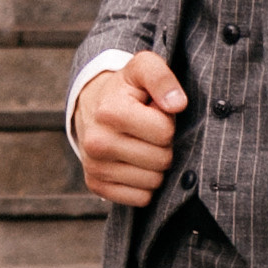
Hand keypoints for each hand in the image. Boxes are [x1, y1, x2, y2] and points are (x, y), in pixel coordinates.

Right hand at [75, 52, 186, 205]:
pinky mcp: (95, 185)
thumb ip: (162, 77)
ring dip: (155, 166)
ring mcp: (95, 166)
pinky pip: (140, 198)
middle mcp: (97, 142)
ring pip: (153, 182)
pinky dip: (144, 184)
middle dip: (163, 145)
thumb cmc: (125, 89)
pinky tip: (134, 164)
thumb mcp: (142, 68)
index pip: (165, 132)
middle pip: (162, 160)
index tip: (153, 113)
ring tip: (141, 145)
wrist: (90, 106)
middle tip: (148, 131)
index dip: (167, 122)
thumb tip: (177, 104)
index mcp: (110, 112)